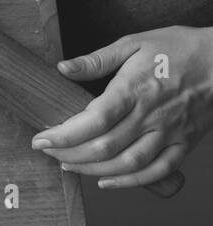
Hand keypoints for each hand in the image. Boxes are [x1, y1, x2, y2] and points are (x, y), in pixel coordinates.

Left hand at [31, 26, 212, 188]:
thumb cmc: (180, 48)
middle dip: (69, 155)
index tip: (40, 139)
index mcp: (135, 89)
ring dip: (92, 170)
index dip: (63, 135)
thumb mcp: (135, 42)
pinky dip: (130, 182)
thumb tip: (62, 69)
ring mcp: (170, 132)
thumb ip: (97, 60)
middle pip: (105, 147)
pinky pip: (157, 170)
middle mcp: (152, 115)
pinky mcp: (184, 143)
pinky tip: (106, 181)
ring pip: (128, 163)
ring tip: (68, 166)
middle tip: (48, 152)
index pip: (93, 120)